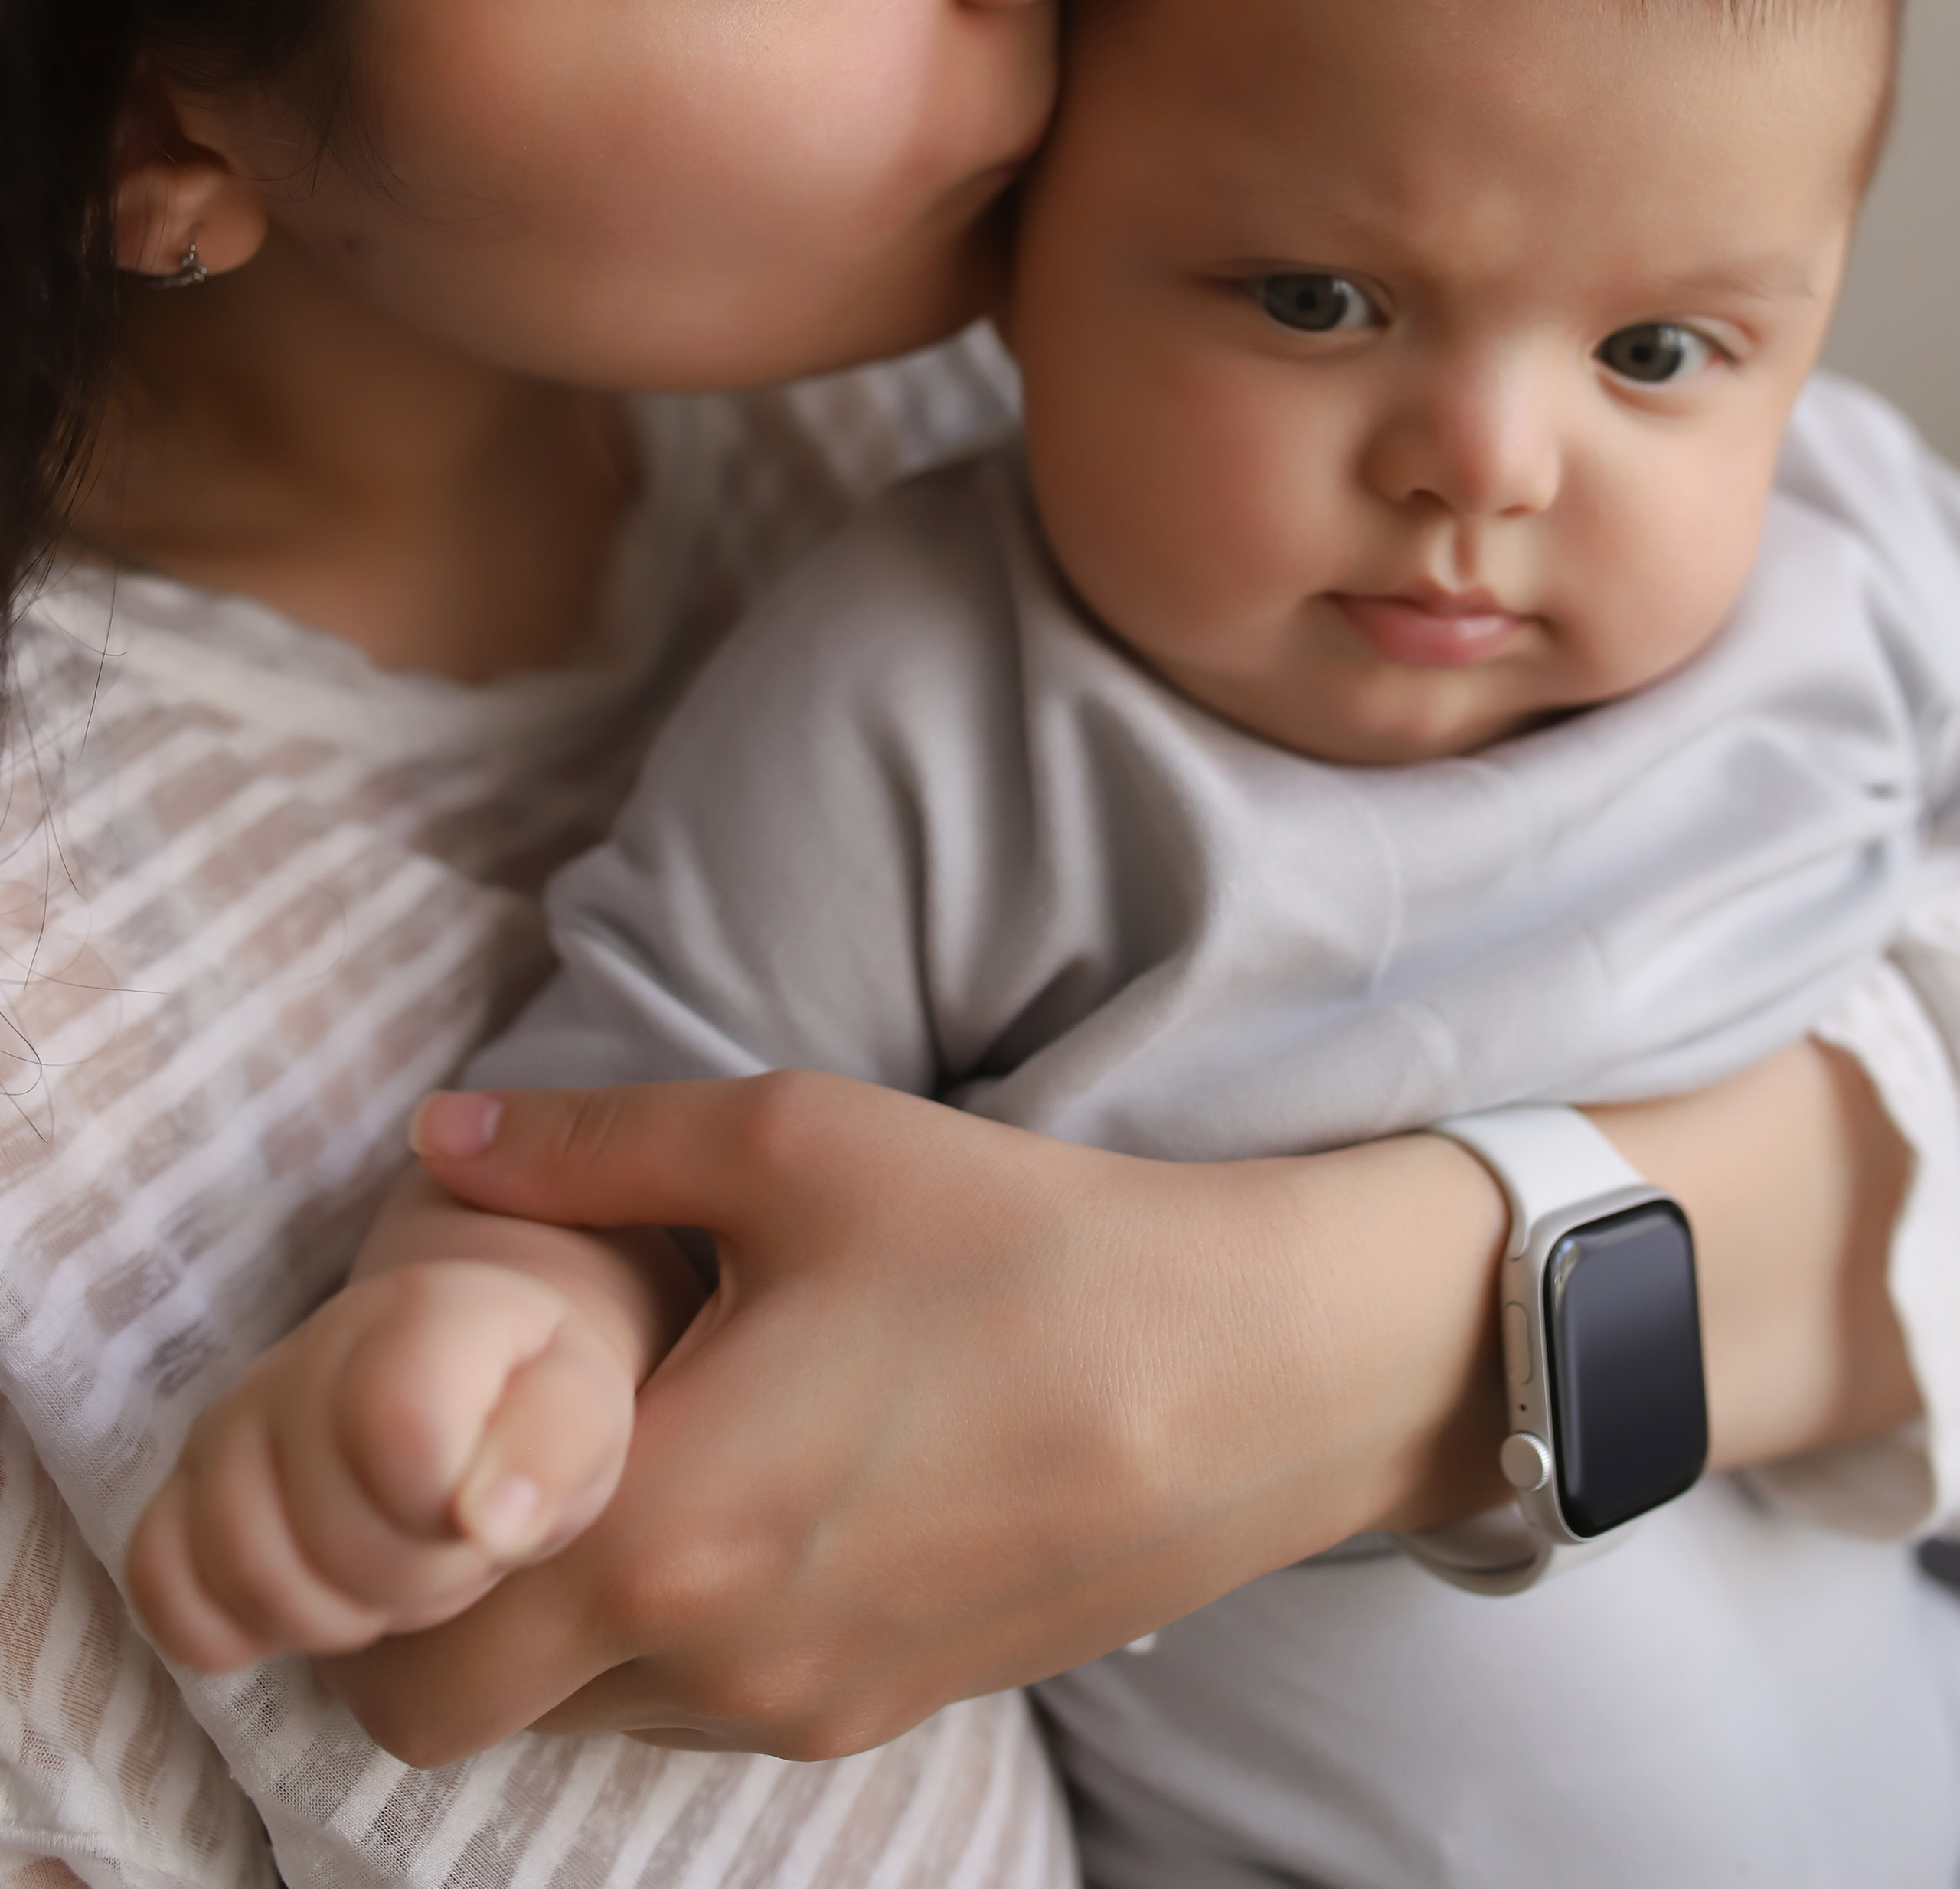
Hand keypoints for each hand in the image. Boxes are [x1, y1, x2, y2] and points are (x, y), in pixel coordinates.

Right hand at [127, 1259, 644, 1669]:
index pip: (402, 1437)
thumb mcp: (588, 1414)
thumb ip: (557, 1453)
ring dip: (336, 1615)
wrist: (470, 1383)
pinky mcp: (183, 1485)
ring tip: (397, 1570)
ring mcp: (233, 1419)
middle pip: (329, 1537)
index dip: (454, 1517)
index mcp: (421, 1316)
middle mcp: (307, 1352)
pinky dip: (233, 1628)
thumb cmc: (538, 1406)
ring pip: (243, 1573)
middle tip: (458, 1549)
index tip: (494, 1510)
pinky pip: (162, 1586)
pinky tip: (314, 1593)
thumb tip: (486, 1520)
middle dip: (416, 1583)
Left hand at [324, 1072, 1509, 1764]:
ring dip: (568, 1618)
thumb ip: (590, 1145)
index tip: (408, 1453)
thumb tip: (440, 1136)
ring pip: (588, 1717)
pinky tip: (759, 1484)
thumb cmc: (1019, 1243)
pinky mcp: (887, 1711)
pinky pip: (710, 1708)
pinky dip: (679, 1631)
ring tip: (645, 1449)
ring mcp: (805, 1708)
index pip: (406, 1656)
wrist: (1252, 1370)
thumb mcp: (798, 1143)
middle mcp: (712, 1660)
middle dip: (441, 1609)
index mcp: (660, 1528)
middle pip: (466, 1719)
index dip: (367, 1567)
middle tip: (501, 1452)